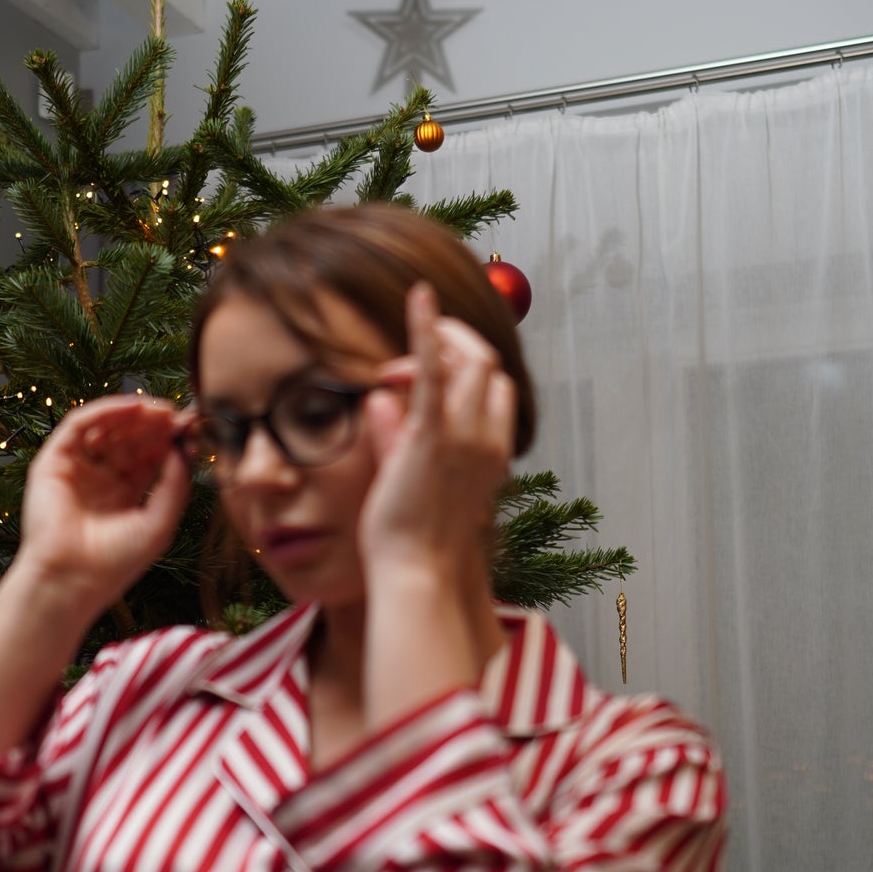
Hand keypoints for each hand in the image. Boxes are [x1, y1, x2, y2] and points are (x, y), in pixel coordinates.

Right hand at [15, 394, 191, 620]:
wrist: (72, 580)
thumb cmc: (115, 562)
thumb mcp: (160, 521)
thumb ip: (175, 484)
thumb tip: (182, 448)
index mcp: (125, 494)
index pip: (149, 455)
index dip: (171, 439)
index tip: (193, 427)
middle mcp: (100, 478)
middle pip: (131, 437)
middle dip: (156, 424)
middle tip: (180, 415)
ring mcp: (77, 468)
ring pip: (106, 427)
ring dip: (134, 414)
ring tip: (161, 411)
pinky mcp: (53, 462)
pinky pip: (79, 424)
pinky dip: (106, 410)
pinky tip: (133, 407)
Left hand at [358, 283, 514, 583]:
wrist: (415, 574)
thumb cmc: (412, 541)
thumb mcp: (409, 481)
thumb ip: (395, 435)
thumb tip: (376, 400)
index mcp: (492, 452)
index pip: (496, 387)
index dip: (461, 372)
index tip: (414, 384)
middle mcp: (488, 438)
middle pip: (486, 363)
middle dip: (449, 348)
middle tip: (397, 370)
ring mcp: (465, 435)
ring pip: (470, 359)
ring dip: (435, 345)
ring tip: (391, 367)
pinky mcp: (430, 435)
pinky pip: (432, 368)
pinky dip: (426, 328)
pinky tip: (419, 296)